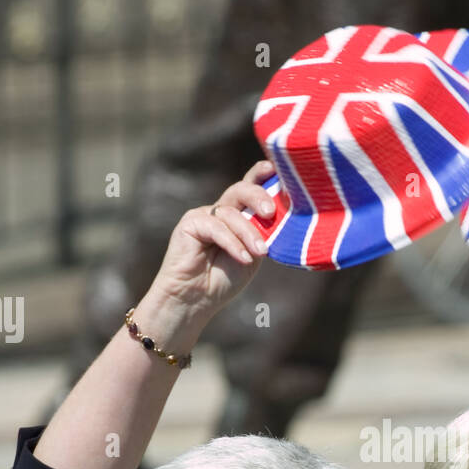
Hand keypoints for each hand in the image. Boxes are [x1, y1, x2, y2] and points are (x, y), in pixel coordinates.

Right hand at [149, 160, 277, 321]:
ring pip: (230, 213)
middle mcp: (220, 211)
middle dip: (257, 196)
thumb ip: (262, 233)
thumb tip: (278, 215)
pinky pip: (216, 227)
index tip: (274, 169)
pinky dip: (233, 243)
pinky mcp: (190, 223)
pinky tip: (243, 258)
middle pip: (240, 190)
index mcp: (236, 215)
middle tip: (270, 211)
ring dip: (248, 233)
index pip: (248, 188)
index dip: (259, 175)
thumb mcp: (252, 255)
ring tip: (260, 252)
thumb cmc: (223, 280)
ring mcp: (204, 215)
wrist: (195, 300)